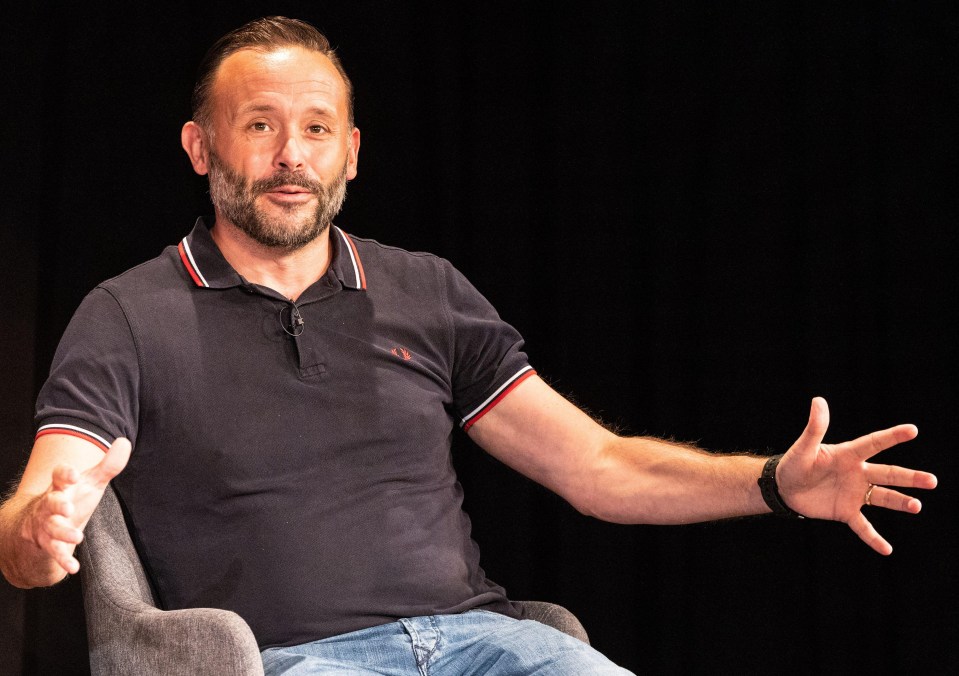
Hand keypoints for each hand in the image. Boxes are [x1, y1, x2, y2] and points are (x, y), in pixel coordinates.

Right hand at [23, 437, 130, 574]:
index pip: (58, 475)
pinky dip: (63, 559)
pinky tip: (73, 567)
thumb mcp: (92, 482)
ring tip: (78, 536)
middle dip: (57, 504)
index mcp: (61, 486)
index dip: (65, 474)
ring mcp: (46, 524)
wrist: (42, 525)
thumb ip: (108, 465)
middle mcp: (50, 504)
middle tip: (68, 507)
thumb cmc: (73, 497)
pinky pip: (54, 552)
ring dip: (62, 532)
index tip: (75, 474)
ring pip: (51, 527)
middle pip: (50, 501)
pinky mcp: (48, 544)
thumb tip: (124, 442)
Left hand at [776, 398, 936, 554]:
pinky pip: (863, 527)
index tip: (913, 430)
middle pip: (888, 474)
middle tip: (932, 481)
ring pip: (883, 498)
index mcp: (848, 455)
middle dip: (910, 478)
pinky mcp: (846, 512)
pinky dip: (873, 538)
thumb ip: (814, 428)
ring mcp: (854, 494)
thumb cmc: (794, 463)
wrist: (784, 488)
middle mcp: (857, 473)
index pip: (874, 444)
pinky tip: (887, 549)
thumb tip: (818, 401)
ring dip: (900, 503)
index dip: (892, 437)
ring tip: (917, 507)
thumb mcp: (803, 447)